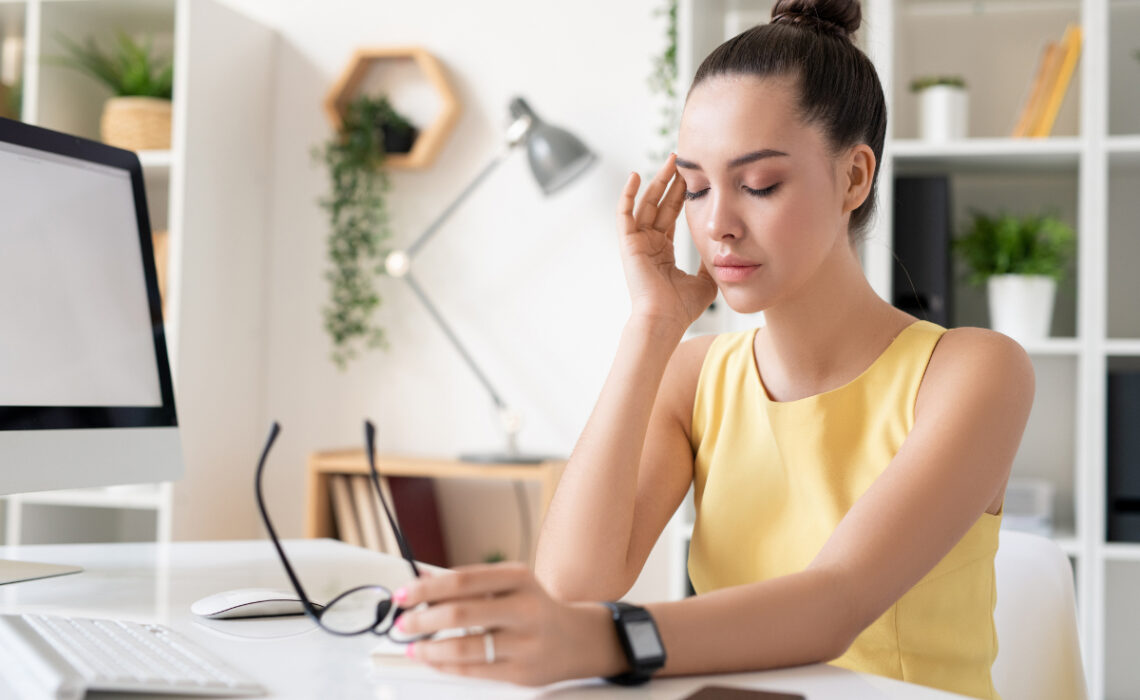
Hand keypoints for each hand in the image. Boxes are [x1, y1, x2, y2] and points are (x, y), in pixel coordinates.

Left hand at [394, 562, 621, 685]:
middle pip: (459, 614)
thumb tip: (422, 582)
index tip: (403, 595)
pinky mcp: (520, 672)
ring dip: (429, 648)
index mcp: (518, 577)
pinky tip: (432, 659)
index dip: (426, 588)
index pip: (462, 581)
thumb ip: (469, 583)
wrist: (578, 639)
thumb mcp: (510, 583)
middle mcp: (524, 608)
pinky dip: (444, 665)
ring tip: (412, 646)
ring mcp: (524, 643)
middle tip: (402, 624)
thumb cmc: (535, 607)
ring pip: (464, 647)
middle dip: (421, 620)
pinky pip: (472, 670)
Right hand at [618, 153, 716, 333]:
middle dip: (671, 182)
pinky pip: (624, 213)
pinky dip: (628, 194)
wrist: (665, 320)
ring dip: (656, 182)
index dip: (681, 196)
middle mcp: (648, 244)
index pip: (671, 216)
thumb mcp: (705, 280)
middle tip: (681, 160)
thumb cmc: (682, 308)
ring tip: (669, 161)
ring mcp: (637, 243)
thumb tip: (724, 249)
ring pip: (645, 204)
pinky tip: (636, 176)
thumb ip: (710, 262)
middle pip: (659, 205)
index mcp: (663, 252)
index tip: (692, 177)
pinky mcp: (627, 243)